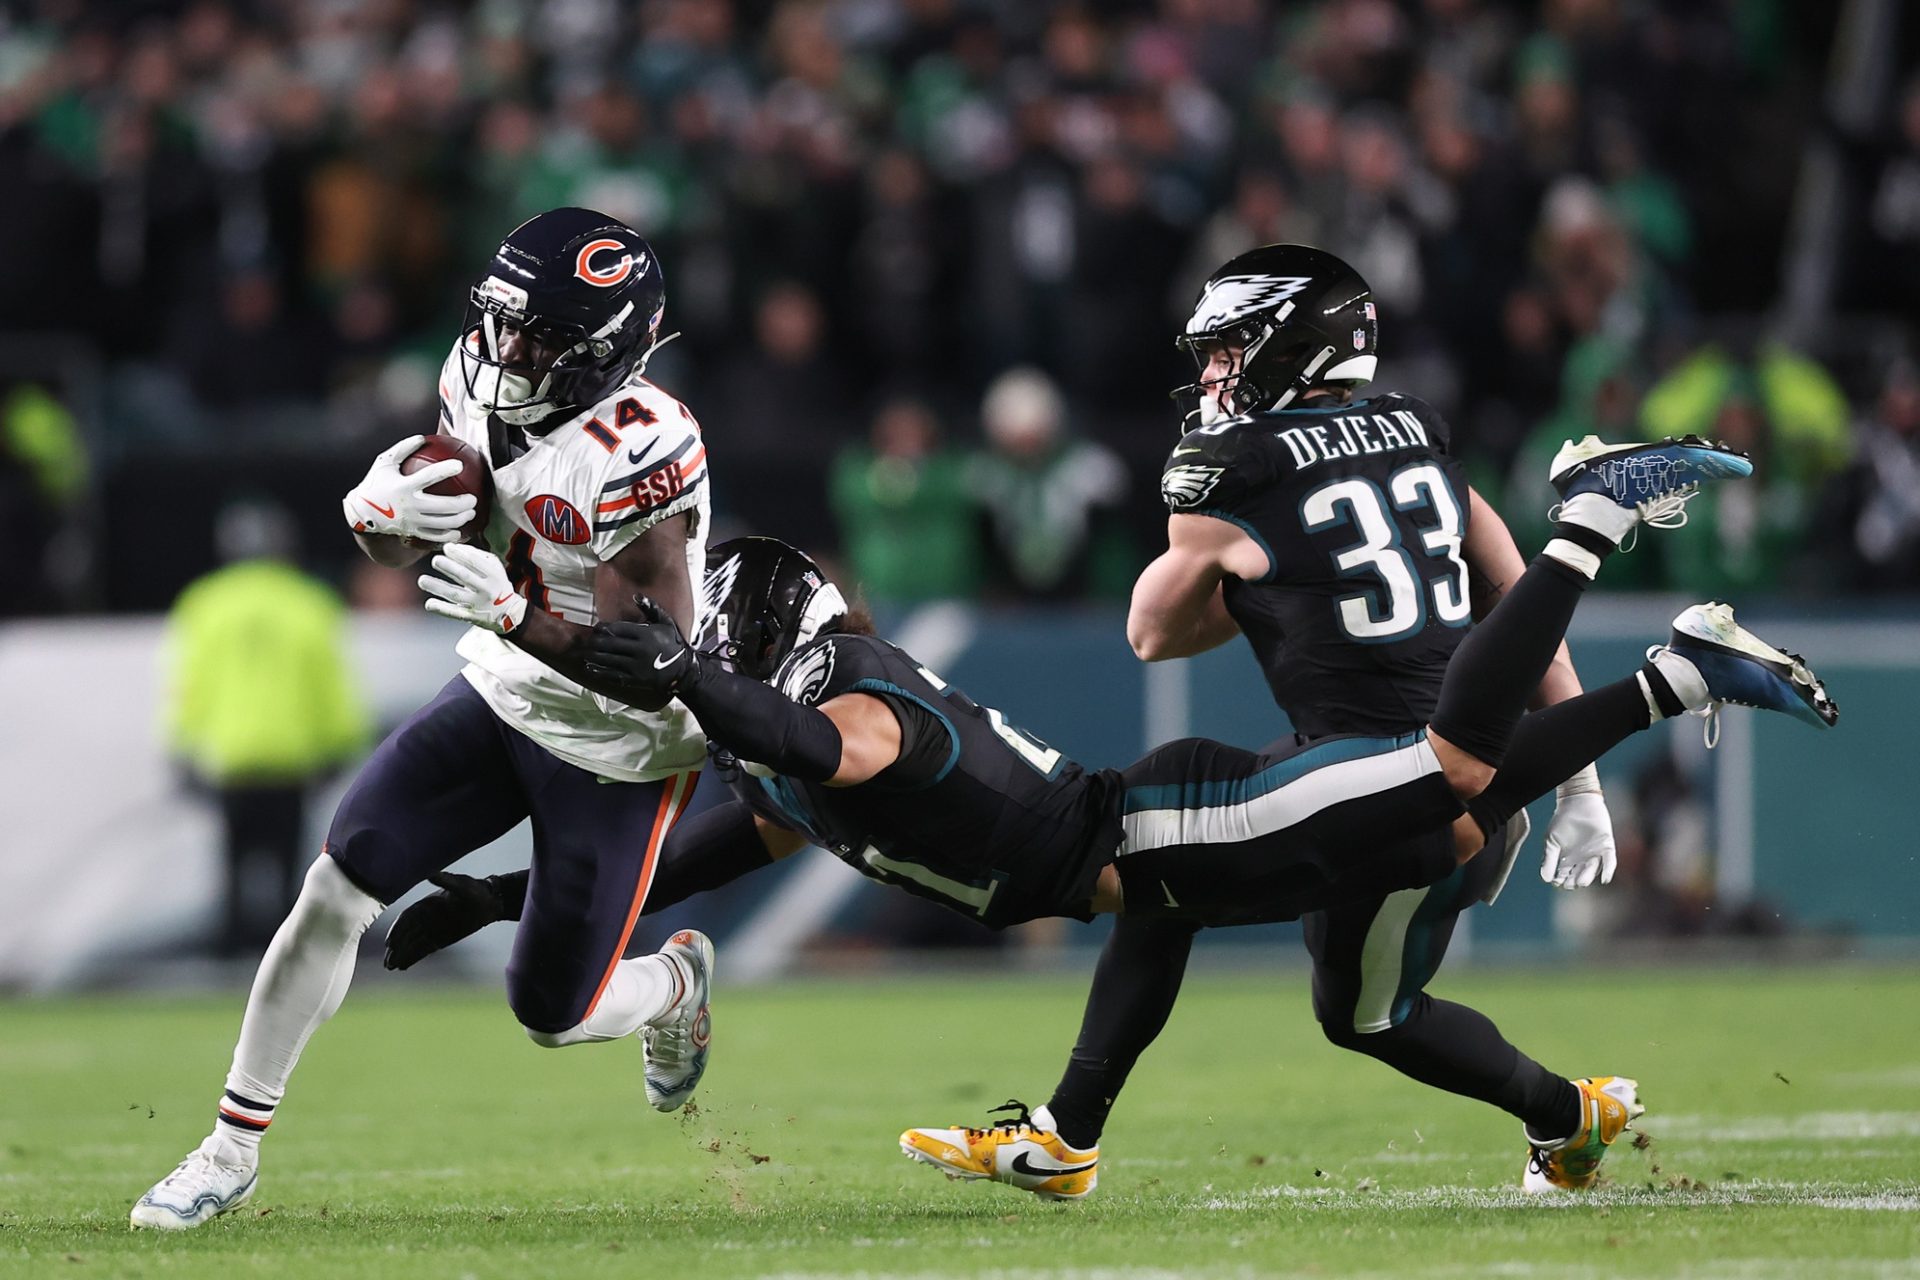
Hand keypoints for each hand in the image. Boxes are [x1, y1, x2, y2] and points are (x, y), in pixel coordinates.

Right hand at [343, 434, 476, 542]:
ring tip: (471, 512)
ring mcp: (412, 521)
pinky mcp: (412, 532)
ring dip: (461, 519)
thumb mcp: (384, 462)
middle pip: (443, 506)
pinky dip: (449, 535)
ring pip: (443, 523)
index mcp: (403, 486)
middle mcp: (409, 505)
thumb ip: (403, 448)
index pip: (428, 477)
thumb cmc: (376, 483)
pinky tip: (459, 531)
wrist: (361, 512)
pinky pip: (434, 537)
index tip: (460, 465)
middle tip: (473, 498)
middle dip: (463, 503)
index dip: (445, 470)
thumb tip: (423, 437)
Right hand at [383, 872, 507, 970]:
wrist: (490, 902)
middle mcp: (426, 917)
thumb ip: (446, 881)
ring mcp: (432, 928)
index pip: (407, 918)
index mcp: (427, 903)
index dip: (397, 930)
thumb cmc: (476, 890)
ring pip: (412, 943)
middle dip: (396, 948)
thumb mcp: (462, 885)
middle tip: (388, 962)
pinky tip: (403, 967)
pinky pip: (423, 949)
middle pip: (407, 934)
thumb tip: (431, 873)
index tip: (390, 943)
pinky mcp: (440, 939)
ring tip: (390, 967)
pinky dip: (413, 957)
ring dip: (401, 954)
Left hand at [419, 544, 527, 633]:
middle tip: (435, 560)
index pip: (475, 562)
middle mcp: (487, 590)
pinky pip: (454, 613)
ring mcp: (478, 605)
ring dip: (438, 587)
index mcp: (494, 575)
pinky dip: (441, 608)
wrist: (509, 612)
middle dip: (449, 567)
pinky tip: (429, 604)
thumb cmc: (497, 584)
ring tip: (422, 580)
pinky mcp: (471, 617)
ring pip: (455, 594)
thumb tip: (455, 547)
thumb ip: (477, 555)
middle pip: (465, 577)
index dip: (459, 554)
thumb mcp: (495, 567)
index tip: (446, 548)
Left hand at [582, 597, 699, 703]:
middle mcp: (640, 650)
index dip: (604, 628)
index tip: (597, 628)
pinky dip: (600, 671)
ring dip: (595, 655)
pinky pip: (614, 675)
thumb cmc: (673, 642)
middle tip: (589, 639)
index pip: (618, 629)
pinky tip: (591, 667)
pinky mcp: (635, 679)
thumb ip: (651, 607)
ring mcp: (637, 666)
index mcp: (646, 635)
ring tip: (587, 652)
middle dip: (596, 641)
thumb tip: (636, 595)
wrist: (684, 669)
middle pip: (610, 644)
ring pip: (609, 659)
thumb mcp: (666, 622)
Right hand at [1540, 768, 1616, 889]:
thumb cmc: (1562, 821)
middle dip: (1574, 882)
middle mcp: (1582, 860)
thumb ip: (1548, 859)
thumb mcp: (1551, 841)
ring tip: (1580, 881)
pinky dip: (1608, 871)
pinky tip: (1605, 879)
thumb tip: (1545, 878)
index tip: (1557, 882)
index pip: (1564, 877)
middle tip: (1569, 883)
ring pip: (1592, 871)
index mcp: (1568, 860)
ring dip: (1587, 877)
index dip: (1561, 882)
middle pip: (1578, 877)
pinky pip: (1609, 862)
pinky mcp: (1606, 847)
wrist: (1577, 803)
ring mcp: (1595, 855)